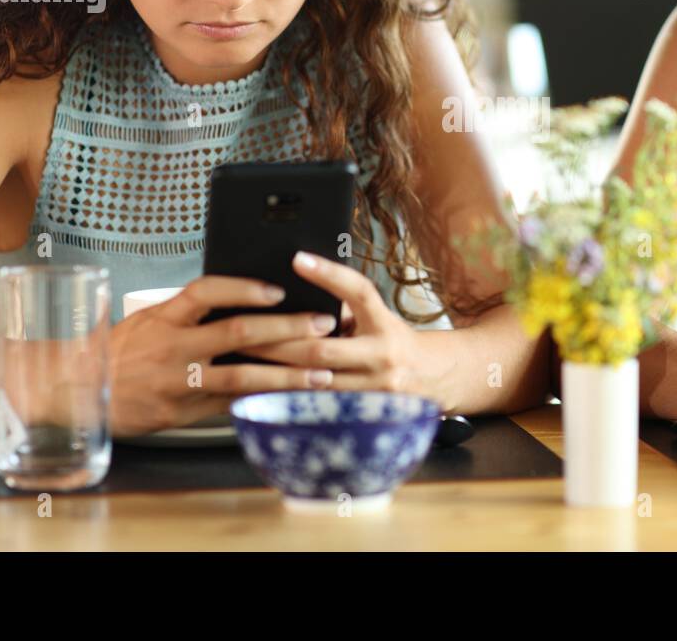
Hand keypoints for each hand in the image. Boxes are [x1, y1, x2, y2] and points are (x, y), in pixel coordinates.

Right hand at [107, 275, 346, 435]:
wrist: (79, 393)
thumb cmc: (122, 349)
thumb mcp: (150, 319)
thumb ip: (191, 311)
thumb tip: (245, 295)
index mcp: (164, 316)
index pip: (206, 291)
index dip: (243, 288)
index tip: (277, 289)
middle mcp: (173, 346)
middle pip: (238, 333)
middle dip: (287, 329)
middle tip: (323, 324)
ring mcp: (180, 381)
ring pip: (243, 376)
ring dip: (288, 374)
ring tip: (323, 370)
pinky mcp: (185, 410)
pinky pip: (233, 403)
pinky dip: (265, 399)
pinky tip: (294, 397)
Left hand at [253, 251, 440, 401]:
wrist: (436, 380)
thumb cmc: (395, 343)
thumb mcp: (378, 318)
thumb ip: (344, 309)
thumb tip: (295, 295)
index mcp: (385, 323)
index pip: (359, 292)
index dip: (329, 275)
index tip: (297, 259)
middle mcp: (384, 356)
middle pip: (322, 349)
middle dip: (277, 341)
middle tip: (240, 329)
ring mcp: (375, 391)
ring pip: (314, 383)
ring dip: (275, 374)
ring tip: (241, 362)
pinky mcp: (365, 416)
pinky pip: (319, 408)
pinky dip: (289, 398)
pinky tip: (262, 392)